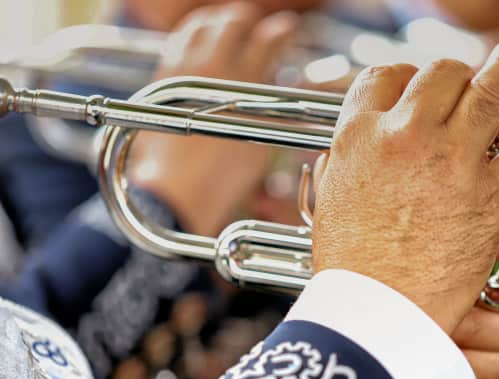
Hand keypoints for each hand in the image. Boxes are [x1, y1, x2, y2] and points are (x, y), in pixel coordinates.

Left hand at [129, 2, 296, 234]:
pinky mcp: (161, 77)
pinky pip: (177, 40)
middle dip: (248, 18)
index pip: (268, 40)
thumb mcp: (264, 141)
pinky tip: (199, 41)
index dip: (282, 31)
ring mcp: (181, 68)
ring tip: (228, 23)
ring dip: (218, 19)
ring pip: (200, 24)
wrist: (177, 190)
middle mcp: (211, 66)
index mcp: (243, 82)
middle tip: (258, 24)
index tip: (289, 29)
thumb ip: (276, 107)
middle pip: (232, 22)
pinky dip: (193, 33)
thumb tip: (286, 85)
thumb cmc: (224, 175)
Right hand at [313, 41, 498, 333]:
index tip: (418, 86)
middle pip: (439, 75)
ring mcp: (451, 159)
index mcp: (358, 135)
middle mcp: (406, 134)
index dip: (407, 78)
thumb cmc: (349, 268)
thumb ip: (340, 170)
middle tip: (467, 77)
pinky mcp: (490, 192)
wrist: (374, 312)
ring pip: (488, 92)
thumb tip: (340, 157)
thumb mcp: (329, 204)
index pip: (386, 78)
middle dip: (455, 74)